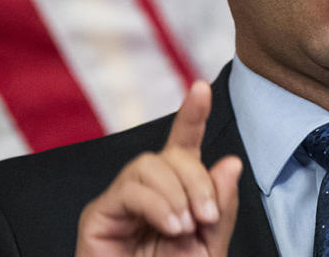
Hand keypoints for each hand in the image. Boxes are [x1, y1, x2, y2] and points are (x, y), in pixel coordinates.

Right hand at [75, 81, 242, 256]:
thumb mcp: (210, 246)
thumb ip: (221, 207)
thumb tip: (230, 162)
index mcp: (178, 193)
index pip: (184, 145)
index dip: (191, 114)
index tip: (200, 88)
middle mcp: (148, 191)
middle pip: (172, 154)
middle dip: (197, 180)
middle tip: (207, 217)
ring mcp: (121, 201)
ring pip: (149, 165)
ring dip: (178, 192)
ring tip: (186, 226)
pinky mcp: (98, 216)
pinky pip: (129, 189)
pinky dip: (156, 204)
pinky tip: (170, 226)